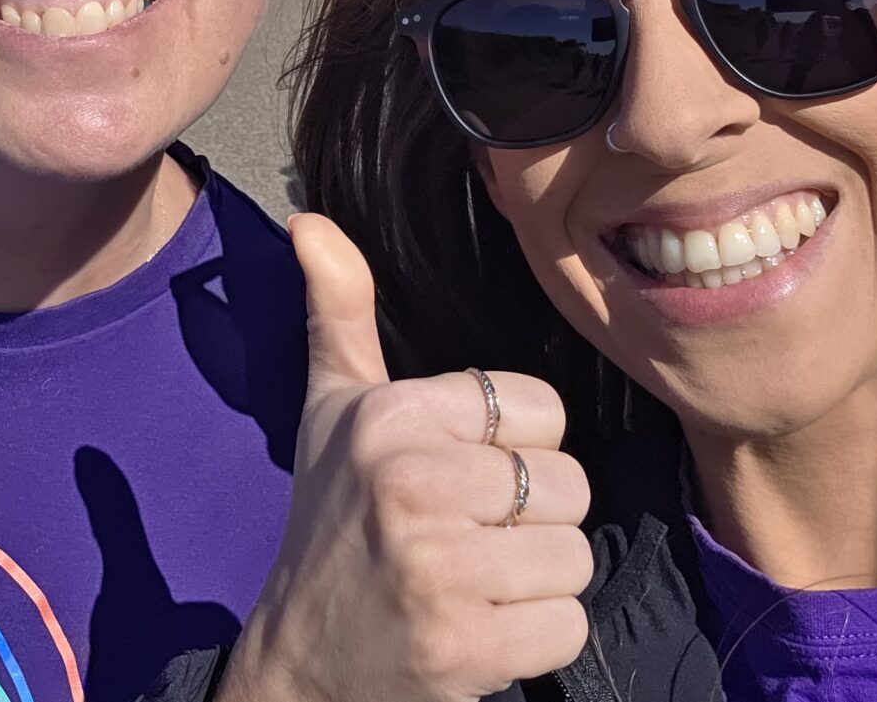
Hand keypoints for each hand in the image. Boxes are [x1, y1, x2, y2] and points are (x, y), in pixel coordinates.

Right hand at [219, 214, 592, 701]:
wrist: (301, 668)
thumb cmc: (332, 528)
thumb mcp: (331, 412)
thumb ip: (340, 312)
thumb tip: (311, 220)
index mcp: (391, 416)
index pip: (541, 411)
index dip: (515, 452)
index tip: (456, 481)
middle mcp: (411, 481)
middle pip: (567, 484)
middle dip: (531, 523)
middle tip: (464, 542)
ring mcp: (439, 566)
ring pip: (575, 556)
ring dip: (537, 584)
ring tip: (473, 586)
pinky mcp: (468, 644)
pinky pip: (568, 625)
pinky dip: (536, 639)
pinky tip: (480, 633)